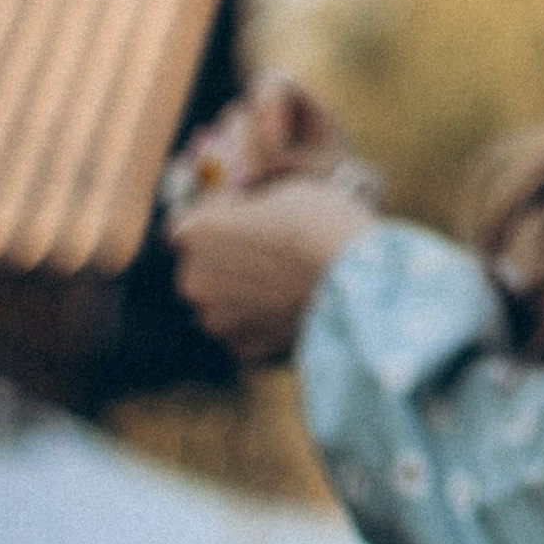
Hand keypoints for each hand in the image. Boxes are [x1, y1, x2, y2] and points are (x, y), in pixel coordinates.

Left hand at [171, 175, 377, 363]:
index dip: (215, 217)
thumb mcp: (282, 192)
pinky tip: (288, 305)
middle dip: (225, 258)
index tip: (240, 215)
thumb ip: (250, 207)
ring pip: (221, 302)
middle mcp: (193, 281)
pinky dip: (259, 320)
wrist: (357, 280)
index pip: (185, 225)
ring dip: (241, 292)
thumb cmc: (321, 224)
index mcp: (195, 234)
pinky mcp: (242, 350)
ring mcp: (216, 321)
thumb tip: (248, 213)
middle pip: (200, 267)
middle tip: (266, 249)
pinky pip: (243, 330)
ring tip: (281, 280)